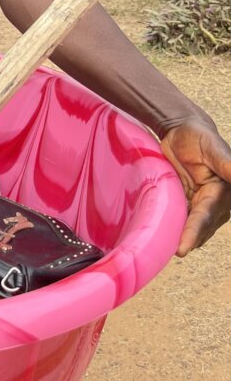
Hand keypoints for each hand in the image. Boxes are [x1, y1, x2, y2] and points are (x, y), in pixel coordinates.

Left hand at [159, 117, 230, 255]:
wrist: (182, 131)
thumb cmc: (199, 137)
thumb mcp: (212, 147)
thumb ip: (227, 164)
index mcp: (223, 194)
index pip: (206, 217)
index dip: (194, 233)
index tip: (182, 248)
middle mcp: (215, 205)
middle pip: (199, 228)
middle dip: (187, 241)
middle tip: (170, 253)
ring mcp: (201, 207)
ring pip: (191, 229)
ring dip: (180, 238)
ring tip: (162, 250)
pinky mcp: (188, 205)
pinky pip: (182, 221)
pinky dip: (174, 229)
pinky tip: (161, 239)